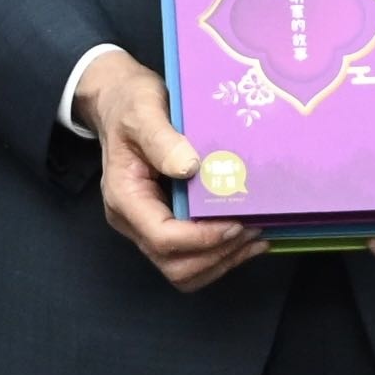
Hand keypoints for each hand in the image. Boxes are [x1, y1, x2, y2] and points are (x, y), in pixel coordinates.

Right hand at [76, 54, 262, 292]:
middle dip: (217, 255)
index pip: (162, 238)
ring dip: (223, 260)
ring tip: (256, 238)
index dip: (203, 238)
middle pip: (175, 266)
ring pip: (185, 271)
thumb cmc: (129, 104)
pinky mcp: (165, 224)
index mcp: (124, 197)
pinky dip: (221, 255)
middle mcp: (133, 221)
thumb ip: (162, 140)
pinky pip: (192, 258)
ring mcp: (147, 227)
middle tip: (253, 229)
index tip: (237, 222)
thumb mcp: (143, 111)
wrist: (117, 103)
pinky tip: (247, 238)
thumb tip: (190, 167)